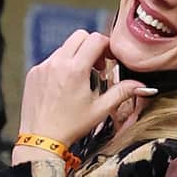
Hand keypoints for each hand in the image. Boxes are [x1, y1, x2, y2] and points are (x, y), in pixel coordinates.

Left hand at [17, 30, 155, 147]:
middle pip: (79, 36)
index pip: (95, 39)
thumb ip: (122, 92)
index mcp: (75, 70)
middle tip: (97, 66)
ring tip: (81, 79)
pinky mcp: (33, 73)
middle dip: (91, 46)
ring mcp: (43, 67)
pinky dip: (61, 66)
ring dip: (76, 56)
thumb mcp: (100, 109)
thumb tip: (142, 85)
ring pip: (64, 47)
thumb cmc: (71, 126)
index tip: (109, 58)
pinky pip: (51, 59)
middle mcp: (57, 63)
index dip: (107, 45)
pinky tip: (64, 86)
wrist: (42, 140)